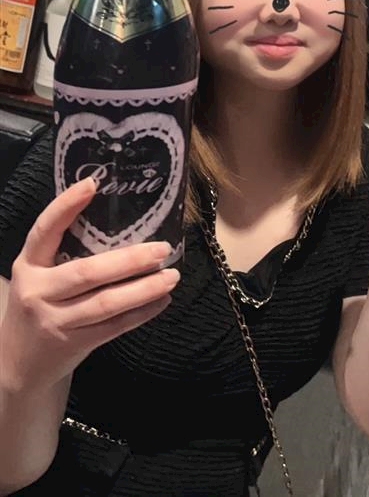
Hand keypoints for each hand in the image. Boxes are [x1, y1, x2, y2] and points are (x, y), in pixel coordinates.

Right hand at [1, 179, 179, 392]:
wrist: (17, 363)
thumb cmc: (39, 304)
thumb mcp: (40, 274)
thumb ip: (66, 251)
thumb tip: (122, 217)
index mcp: (28, 264)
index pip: (45, 230)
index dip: (66, 206)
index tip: (93, 183)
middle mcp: (38, 291)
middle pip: (88, 273)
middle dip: (130, 260)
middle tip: (162, 248)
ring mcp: (54, 321)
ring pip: (106, 303)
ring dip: (144, 289)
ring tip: (172, 276)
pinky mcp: (73, 344)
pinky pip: (114, 326)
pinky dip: (142, 313)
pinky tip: (162, 300)